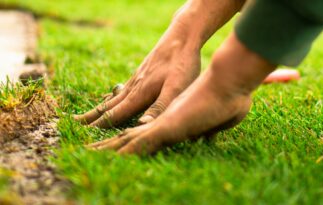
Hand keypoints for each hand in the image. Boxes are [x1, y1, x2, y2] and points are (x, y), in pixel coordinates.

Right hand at [74, 42, 199, 127]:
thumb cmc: (182, 64)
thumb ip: (159, 107)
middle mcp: (133, 87)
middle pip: (109, 106)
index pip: (115, 114)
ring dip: (101, 107)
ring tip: (89, 114)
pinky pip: (122, 89)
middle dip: (92, 117)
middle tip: (74, 123)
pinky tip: (115, 96)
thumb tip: (140, 126)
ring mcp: (137, 79)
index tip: (83, 135)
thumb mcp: (175, 88)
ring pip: (114, 97)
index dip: (100, 126)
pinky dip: (113, 97)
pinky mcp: (142, 73)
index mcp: (139, 94)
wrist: (182, 36)